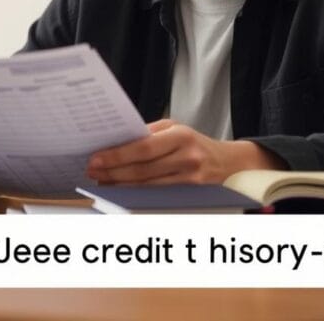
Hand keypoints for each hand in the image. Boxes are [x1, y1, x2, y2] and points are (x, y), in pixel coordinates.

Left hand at [86, 119, 283, 184]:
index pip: (143, 147)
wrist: (231, 163)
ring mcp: (190, 178)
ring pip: (147, 186)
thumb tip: (116, 140)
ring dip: (120, 184)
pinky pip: (156, 194)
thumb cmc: (195, 142)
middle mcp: (187, 157)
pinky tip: (121, 189)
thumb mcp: (175, 128)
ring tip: (101, 180)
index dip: (117, 155)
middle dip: (113, 171)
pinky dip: (135, 193)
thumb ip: (148, 134)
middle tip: (92, 170)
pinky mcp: (190, 194)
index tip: (96, 157)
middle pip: (142, 169)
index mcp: (181, 135)